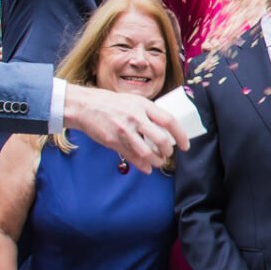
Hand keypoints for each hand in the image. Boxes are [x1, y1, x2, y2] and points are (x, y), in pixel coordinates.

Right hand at [62, 85, 188, 172]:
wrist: (86, 106)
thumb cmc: (111, 103)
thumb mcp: (133, 101)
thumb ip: (148, 113)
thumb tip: (164, 127)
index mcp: (144, 105)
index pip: (169, 121)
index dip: (180, 135)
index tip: (185, 145)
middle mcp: (136, 117)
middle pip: (160, 139)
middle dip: (167, 151)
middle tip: (168, 154)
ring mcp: (124, 130)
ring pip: (147, 152)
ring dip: (156, 161)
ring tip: (158, 162)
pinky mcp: (114, 141)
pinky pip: (132, 157)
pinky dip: (143, 165)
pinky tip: (147, 168)